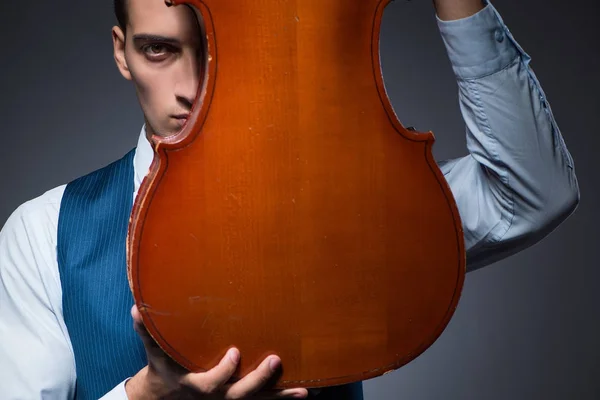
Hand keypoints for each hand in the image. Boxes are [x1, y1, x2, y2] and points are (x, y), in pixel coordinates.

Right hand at [126, 305, 308, 398]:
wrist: (168, 398)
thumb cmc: (165, 369)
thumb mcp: (155, 352)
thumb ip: (147, 330)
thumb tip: (137, 308)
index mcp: (197, 385)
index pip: (212, 383)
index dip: (224, 371)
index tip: (235, 352)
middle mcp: (217, 397)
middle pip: (240, 395)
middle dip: (258, 380)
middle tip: (276, 360)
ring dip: (281, 396)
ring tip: (304, 390)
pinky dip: (283, 398)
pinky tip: (306, 390)